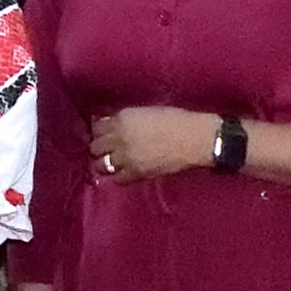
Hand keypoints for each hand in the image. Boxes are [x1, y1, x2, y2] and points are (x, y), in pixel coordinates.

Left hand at [88, 107, 218, 181]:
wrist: (194, 138)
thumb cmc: (176, 119)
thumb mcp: (147, 111)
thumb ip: (128, 118)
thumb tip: (114, 122)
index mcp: (122, 119)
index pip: (97, 126)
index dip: (100, 129)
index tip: (104, 131)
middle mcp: (119, 138)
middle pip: (96, 146)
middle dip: (100, 146)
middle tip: (107, 148)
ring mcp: (126, 157)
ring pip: (102, 164)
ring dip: (104, 162)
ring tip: (111, 161)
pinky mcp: (137, 173)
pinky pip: (117, 178)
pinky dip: (118, 176)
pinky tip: (123, 172)